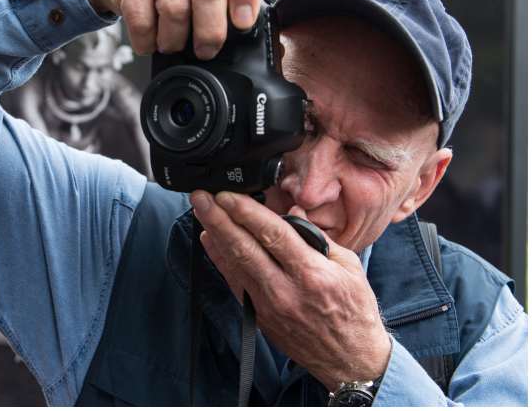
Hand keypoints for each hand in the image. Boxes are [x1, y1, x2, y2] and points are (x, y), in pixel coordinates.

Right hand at [71, 0, 261, 59]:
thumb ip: (222, 4)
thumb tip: (241, 40)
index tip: (243, 23)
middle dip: (210, 31)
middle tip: (206, 50)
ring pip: (176, 10)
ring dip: (175, 41)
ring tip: (172, 44)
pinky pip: (143, 22)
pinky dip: (148, 42)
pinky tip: (151, 40)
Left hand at [189, 190, 391, 390]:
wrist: (348, 359)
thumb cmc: (354, 311)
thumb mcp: (349, 267)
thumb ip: (318, 237)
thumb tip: (292, 212)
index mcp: (313, 274)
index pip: (274, 235)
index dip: (247, 213)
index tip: (228, 195)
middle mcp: (286, 290)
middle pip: (245, 248)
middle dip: (220, 219)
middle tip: (201, 197)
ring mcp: (268, 305)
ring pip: (234, 264)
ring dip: (215, 235)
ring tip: (201, 211)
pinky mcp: (259, 316)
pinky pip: (234, 281)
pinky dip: (220, 259)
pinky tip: (209, 239)